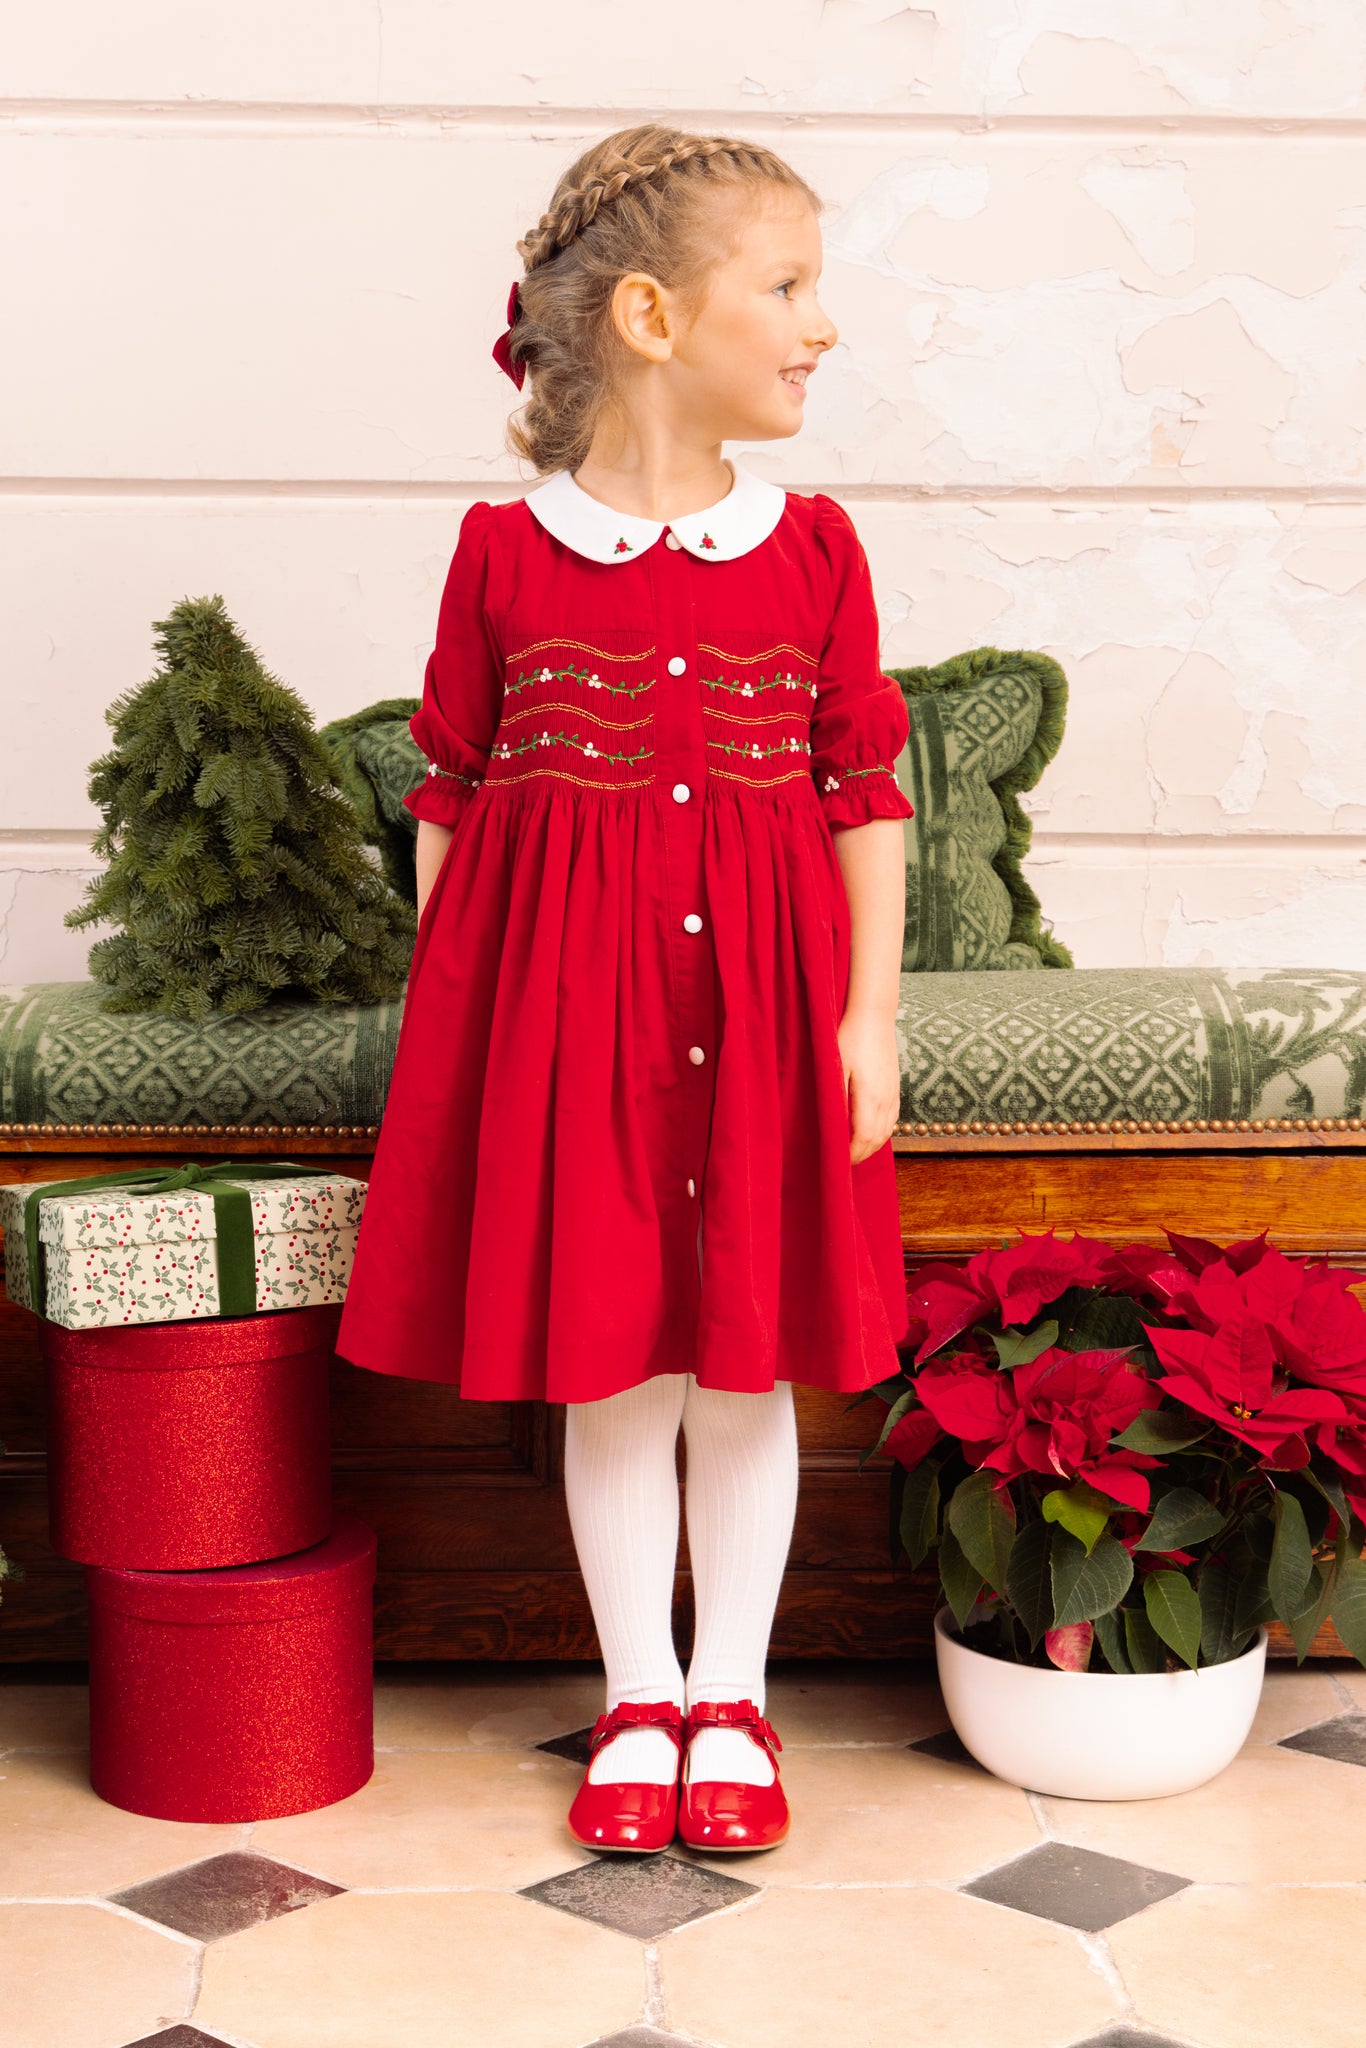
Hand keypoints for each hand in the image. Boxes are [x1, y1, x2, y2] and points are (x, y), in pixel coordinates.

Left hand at [837, 1007, 899, 1163]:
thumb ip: (836, 1098)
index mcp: (870, 1097)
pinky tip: (869, 1135)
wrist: (874, 1017)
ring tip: (853, 1153)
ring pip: (886, 1132)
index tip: (837, 1163)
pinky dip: (880, 1134)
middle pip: (876, 1140)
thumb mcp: (835, 1068)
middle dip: (860, 1155)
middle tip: (841, 1164)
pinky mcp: (895, 1088)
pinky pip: (892, 1120)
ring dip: (871, 1147)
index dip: (851, 1154)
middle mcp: (885, 1099)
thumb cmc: (849, 1038)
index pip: (863, 1137)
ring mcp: (893, 1094)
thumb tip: (834, 1127)